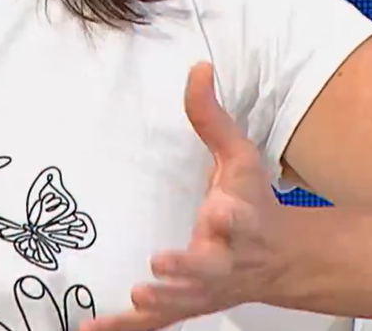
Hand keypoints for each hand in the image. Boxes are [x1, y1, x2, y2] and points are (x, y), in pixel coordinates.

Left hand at [81, 63, 287, 330]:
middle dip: (190, 266)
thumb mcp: (238, 156)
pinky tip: (91, 330)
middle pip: (211, 267)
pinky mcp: (186, 306)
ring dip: (162, 300)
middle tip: (163, 262)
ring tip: (136, 297)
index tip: (221, 209)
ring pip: (185, 300)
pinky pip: (155, 323)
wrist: (280, 260)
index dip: (232, 217)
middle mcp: (226, 260)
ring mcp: (206, 290)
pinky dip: (124, 328)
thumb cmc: (254, 202)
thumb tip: (198, 67)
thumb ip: (211, 117)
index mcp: (241, 221)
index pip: (240, 219)